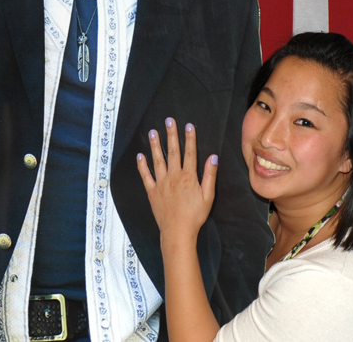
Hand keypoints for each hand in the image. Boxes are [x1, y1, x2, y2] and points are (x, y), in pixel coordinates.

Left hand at [136, 119, 217, 242]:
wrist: (178, 232)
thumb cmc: (195, 215)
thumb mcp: (208, 196)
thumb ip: (210, 175)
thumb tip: (213, 157)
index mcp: (189, 176)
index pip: (190, 153)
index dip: (189, 138)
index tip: (188, 125)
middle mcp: (174, 176)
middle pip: (172, 151)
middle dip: (171, 134)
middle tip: (168, 120)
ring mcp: (161, 183)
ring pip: (157, 160)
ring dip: (155, 145)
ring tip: (153, 132)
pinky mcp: (152, 191)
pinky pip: (146, 176)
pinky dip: (142, 165)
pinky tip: (140, 155)